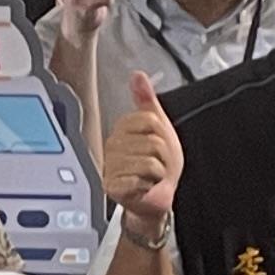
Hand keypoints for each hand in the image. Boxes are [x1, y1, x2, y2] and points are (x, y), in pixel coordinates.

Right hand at [103, 71, 181, 229]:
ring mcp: (111, 165)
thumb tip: (138, 75)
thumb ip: (147, 101)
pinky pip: (140, 178)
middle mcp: (112, 145)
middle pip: (152, 142)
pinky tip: (142, 187)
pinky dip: (149, 185)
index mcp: (122, 128)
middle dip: (163, 158)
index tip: (158, 146)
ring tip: (150, 177)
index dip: (162, 134)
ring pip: (149, 161)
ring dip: (158, 173)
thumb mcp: (159, 129)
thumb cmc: (157, 166)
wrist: (154, 199)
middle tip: (156, 165)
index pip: (150, 120)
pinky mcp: (112, 185)